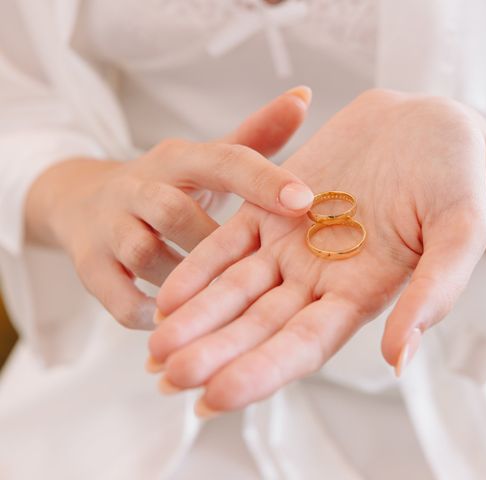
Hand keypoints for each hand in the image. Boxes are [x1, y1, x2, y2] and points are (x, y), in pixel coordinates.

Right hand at [25, 87, 314, 328]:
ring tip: (226, 304)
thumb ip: (257, 136)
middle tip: (262, 269)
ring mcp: (109, 227)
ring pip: (145, 254)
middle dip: (214, 241)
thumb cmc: (168, 185)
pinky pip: (118, 297)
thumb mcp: (207, 159)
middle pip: (174, 210)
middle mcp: (139, 187)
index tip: (304, 202)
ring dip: (185, 282)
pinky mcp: (90, 266)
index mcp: (178, 159)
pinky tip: (180, 321)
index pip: (223, 160)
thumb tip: (306, 95)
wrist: (83, 201)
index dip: (264, 180)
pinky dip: (149, 313)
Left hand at [149, 89, 485, 413]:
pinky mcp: (273, 204)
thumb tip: (399, 360)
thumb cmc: (456, 177)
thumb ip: (434, 292)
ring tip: (154, 345)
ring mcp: (293, 242)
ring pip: (236, 289)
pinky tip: (168, 292)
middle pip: (260, 327)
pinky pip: (229, 241)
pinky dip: (199, 266)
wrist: (429, 124)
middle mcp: (321, 278)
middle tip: (168, 378)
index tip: (217, 396)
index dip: (263, 370)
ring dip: (196, 317)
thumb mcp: (461, 231)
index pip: (305, 344)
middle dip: (215, 353)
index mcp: (363, 293)